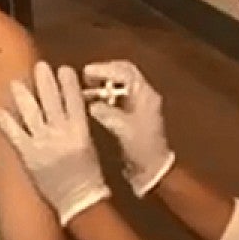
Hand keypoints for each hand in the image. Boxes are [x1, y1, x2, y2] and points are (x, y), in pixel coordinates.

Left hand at [0, 62, 110, 224]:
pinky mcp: (29, 155)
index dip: (68, 83)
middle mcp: (62, 133)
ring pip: (32, 113)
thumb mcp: (87, 144)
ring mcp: (44, 143)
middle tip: (40, 66)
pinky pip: (15, 134)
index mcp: (80, 130)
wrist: (79, 200)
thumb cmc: (87, 173)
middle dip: (45, 81)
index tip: (63, 69)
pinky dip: (6, 121)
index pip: (74, 100)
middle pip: (52, 101)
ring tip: (16, 82)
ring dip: (23, 95)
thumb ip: (77, 124)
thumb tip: (67, 105)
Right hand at [82, 61, 175, 196]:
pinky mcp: (135, 114)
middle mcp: (145, 95)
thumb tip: (92, 104)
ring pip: (122, 84)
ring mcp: (140, 104)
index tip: (86, 72)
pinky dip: (106, 95)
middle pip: (125, 73)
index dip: (105, 69)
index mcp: (145, 95)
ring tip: (87, 87)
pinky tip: (93, 101)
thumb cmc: (141, 148)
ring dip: (105, 83)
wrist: (153, 169)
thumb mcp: (123, 129)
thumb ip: (107, 113)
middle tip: (86, 76)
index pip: (125, 72)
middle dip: (105, 72)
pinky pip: (119, 97)